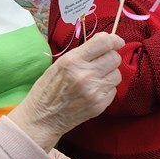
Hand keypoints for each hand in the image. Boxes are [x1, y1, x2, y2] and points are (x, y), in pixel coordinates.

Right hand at [9, 32, 123, 148]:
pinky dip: (106, 89)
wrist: (42, 119)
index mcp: (73, 60)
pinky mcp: (100, 105)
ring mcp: (94, 91)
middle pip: (114, 57)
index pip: (104, 42)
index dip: (114, 39)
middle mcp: (85, 74)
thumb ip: (82, 53)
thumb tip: (107, 43)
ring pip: (117, 74)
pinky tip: (93, 91)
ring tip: (95, 78)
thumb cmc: (48, 89)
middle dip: (110, 58)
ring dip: (109, 74)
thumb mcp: (59, 64)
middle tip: (100, 63)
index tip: (116, 42)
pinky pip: (113, 90)